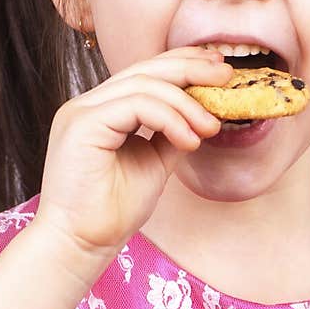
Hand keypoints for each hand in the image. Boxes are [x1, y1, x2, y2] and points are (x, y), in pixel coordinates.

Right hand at [34, 47, 231, 259]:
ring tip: (211, 127)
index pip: (145, 73)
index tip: (220, 70)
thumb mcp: (154, 163)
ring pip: (144, 85)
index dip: (184, 64)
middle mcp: (88, 105)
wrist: (83, 245)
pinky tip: (189, 139)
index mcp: (102, 110)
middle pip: (146, 70)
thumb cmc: (113, 212)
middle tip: (227, 77)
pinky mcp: (82, 124)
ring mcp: (81, 112)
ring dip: (186, 103)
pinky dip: (169, 119)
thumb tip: (203, 114)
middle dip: (192, 68)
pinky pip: (136, 106)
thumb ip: (171, 134)